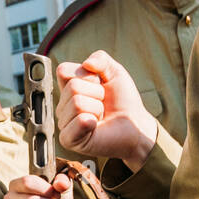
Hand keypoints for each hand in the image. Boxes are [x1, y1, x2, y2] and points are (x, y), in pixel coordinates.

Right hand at [56, 51, 156, 170]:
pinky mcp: (68, 140)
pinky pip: (77, 122)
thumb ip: (101, 59)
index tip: (99, 85)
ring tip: (101, 116)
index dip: (87, 75)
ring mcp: (64, 123)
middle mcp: (63, 105)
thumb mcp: (115, 72)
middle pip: (73, 87)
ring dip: (97, 108)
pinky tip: (95, 127)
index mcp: (68, 88)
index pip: (63, 71)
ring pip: (77, 103)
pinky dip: (90, 122)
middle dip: (96, 93)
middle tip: (103, 105)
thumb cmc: (123, 101)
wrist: (135, 124)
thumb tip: (86, 64)